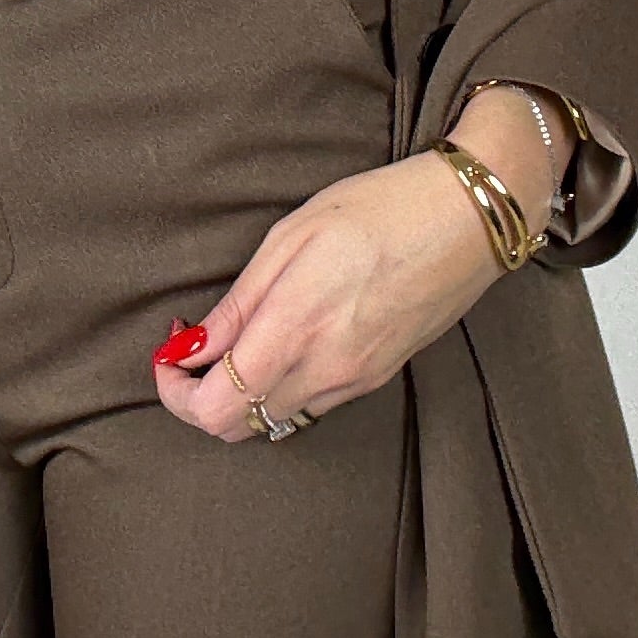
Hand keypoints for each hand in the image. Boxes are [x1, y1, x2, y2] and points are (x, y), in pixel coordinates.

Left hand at [151, 149, 506, 440]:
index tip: (169, 351)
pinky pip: (310, 405)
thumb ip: (239, 302)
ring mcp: (355, 381)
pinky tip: (279, 345)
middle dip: (199, 398)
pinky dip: (279, 389)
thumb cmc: (379, 210)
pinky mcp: (377, 378)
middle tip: (192, 351)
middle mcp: (325, 370)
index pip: (214, 407)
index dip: (175, 390)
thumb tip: (192, 347)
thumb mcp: (291, 236)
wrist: (468, 219)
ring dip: (240, 395)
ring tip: (235, 342)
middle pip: (237, 428)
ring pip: (274, 421)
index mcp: (294, 329)